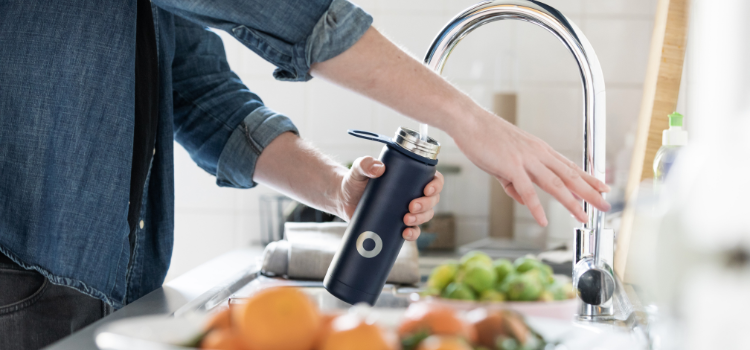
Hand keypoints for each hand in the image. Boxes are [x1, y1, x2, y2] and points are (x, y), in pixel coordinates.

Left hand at [337, 156, 443, 240]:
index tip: (427, 190)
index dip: (436, 185)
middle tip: (411, 206)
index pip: (433, 178)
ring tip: (406, 220)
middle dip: (426, 205)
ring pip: (426, 216)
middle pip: (432, 200)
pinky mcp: (398, 224)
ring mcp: (407, 210)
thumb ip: (365, 164)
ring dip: (421, 219)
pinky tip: (405, 234)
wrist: (343, 199)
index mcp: (411, 176)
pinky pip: (413, 231)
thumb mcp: (358, 169)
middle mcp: (413, 193)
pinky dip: (413, 234)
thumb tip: (378, 168)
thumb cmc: (354, 180)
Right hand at [450, 108, 610, 225]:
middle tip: (606, 205)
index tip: (603, 187)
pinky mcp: (511, 166)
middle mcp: (538, 154)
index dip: (588, 178)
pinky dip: (536, 207)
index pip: (569, 166)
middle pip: (570, 176)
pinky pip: (527, 191)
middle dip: (590, 192)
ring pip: (555, 184)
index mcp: (539, 150)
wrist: (469, 121)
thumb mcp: (504, 162)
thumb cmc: (484, 138)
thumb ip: (514, 183)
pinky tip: (543, 220)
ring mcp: (526, 159)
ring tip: (583, 217)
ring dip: (571, 202)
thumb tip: (523, 200)